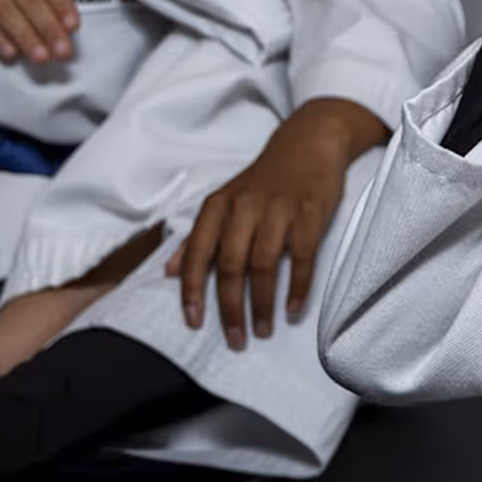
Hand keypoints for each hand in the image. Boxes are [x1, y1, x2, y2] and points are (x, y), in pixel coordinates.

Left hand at [167, 98, 388, 347]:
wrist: (310, 141)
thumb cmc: (265, 178)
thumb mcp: (226, 199)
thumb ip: (199, 235)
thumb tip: (171, 271)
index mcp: (220, 205)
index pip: (198, 254)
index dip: (193, 291)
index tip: (193, 323)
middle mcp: (245, 206)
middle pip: (232, 266)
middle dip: (231, 309)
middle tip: (236, 339)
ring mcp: (279, 208)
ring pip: (264, 265)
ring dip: (263, 304)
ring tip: (263, 330)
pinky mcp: (310, 212)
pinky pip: (302, 257)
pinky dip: (297, 287)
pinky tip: (292, 309)